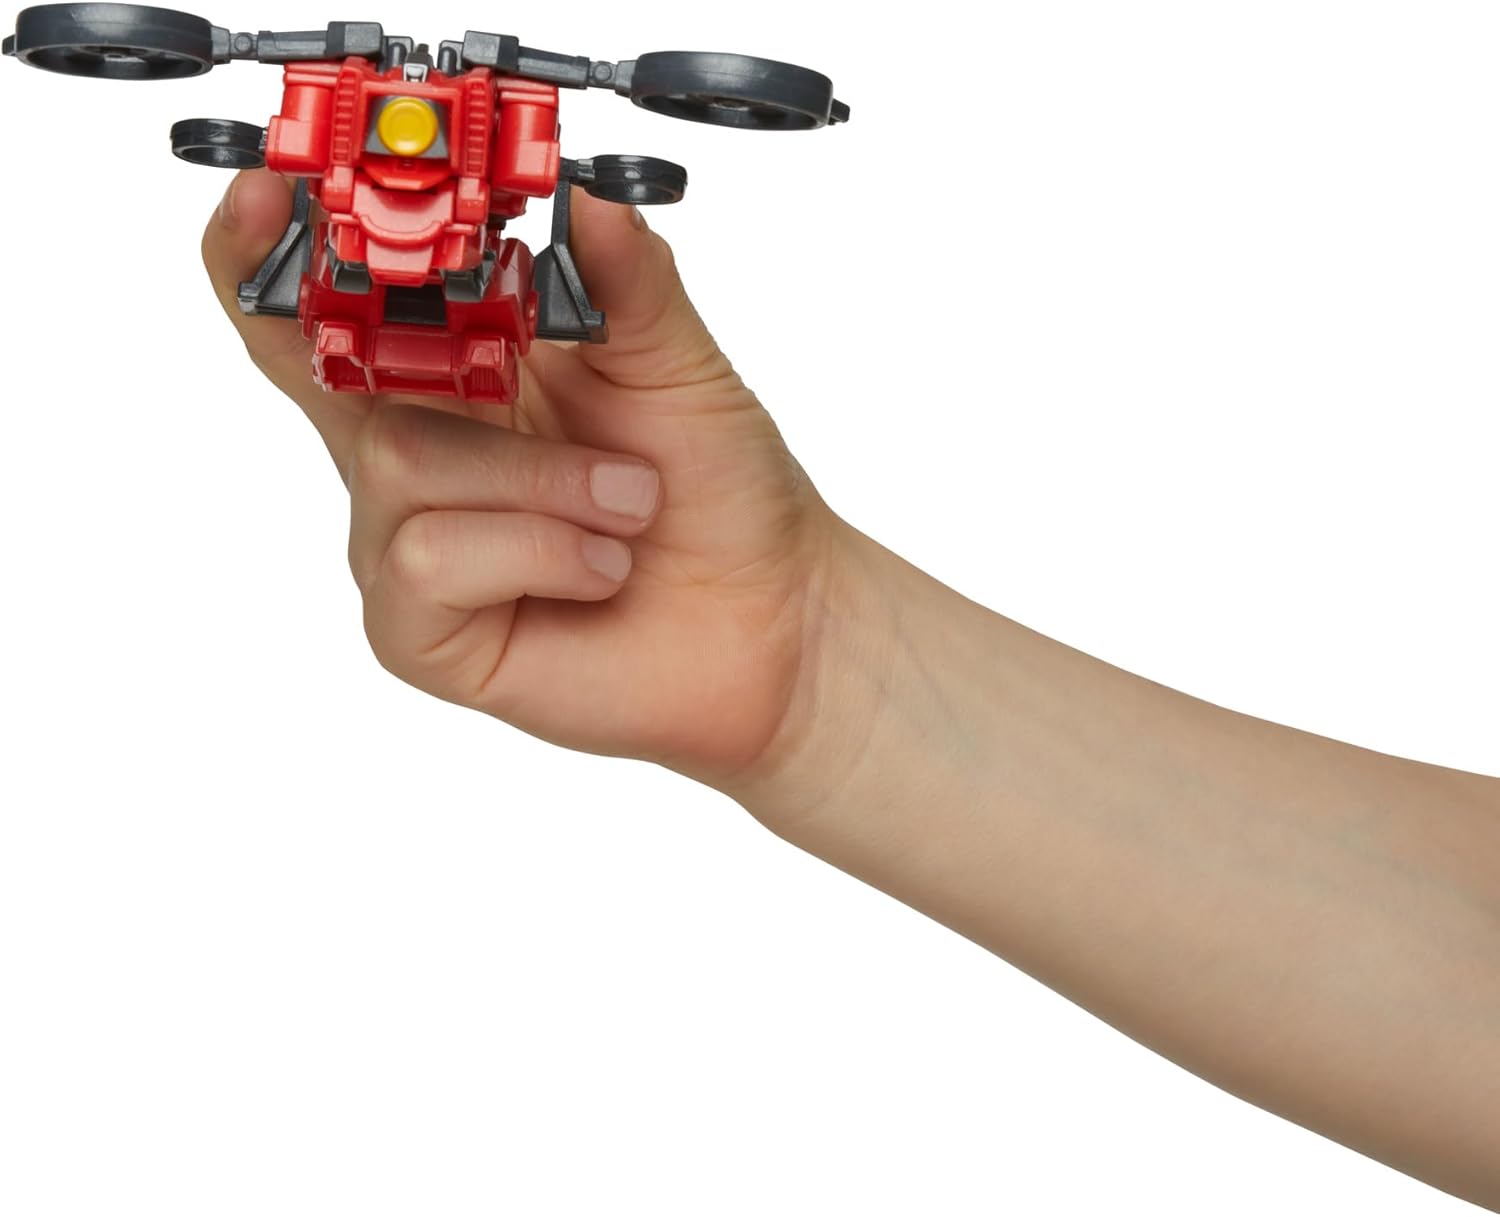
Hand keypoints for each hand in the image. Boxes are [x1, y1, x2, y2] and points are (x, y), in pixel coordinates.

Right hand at [201, 169, 849, 789]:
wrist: (772, 621)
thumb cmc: (719, 494)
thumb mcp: (678, 364)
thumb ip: (625, 279)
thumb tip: (582, 194)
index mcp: (456, 372)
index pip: (323, 307)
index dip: (270, 249)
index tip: (271, 192)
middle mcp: (415, 454)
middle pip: (330, 371)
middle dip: (429, 351)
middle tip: (520, 364)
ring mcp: (408, 544)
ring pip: (399, 463)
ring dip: (543, 479)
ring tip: (627, 503)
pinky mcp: (420, 631)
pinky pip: (429, 560)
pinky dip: (537, 550)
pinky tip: (598, 569)